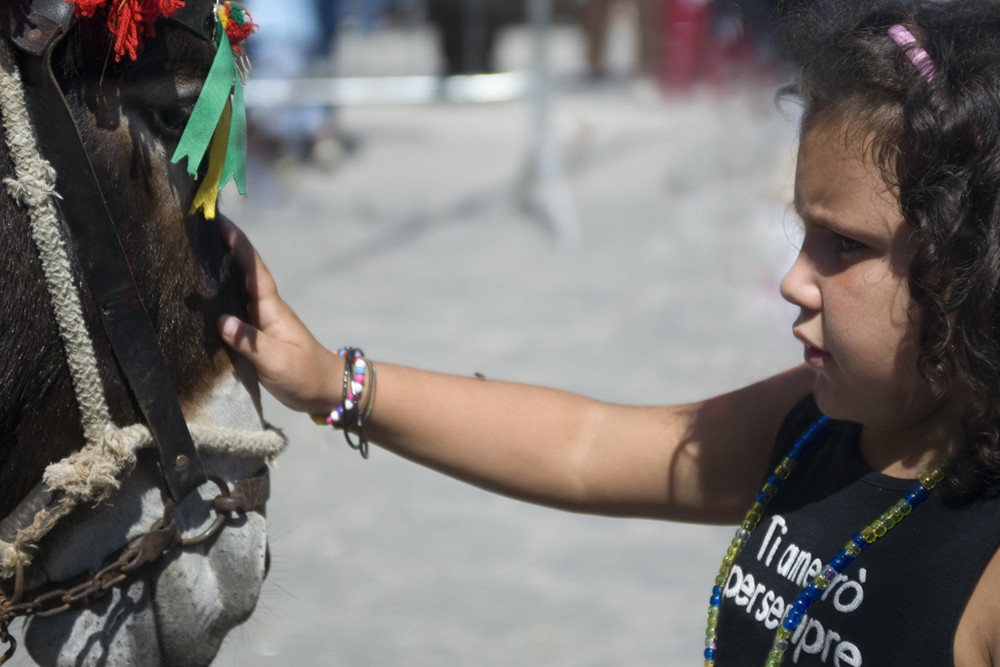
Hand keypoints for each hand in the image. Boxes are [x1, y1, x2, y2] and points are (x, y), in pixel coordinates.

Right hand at [216, 217, 341, 413]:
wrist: (324, 391)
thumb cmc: (305, 374)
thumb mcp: (277, 361)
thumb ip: (250, 342)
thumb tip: (221, 321)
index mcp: (271, 308)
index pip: (253, 268)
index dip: (237, 243)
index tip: (219, 220)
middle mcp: (264, 308)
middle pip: (242, 271)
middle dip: (224, 247)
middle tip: (197, 227)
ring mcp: (260, 320)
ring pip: (236, 288)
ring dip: (219, 269)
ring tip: (192, 252)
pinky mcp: (256, 335)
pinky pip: (234, 309)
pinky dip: (218, 297)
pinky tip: (201, 296)